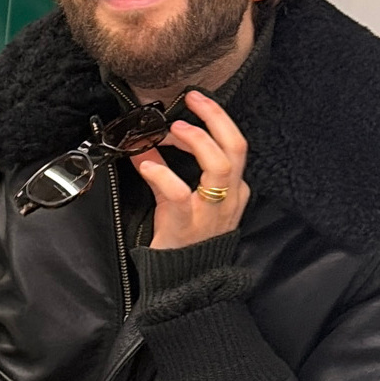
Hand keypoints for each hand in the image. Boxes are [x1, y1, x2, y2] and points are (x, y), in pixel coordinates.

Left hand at [131, 89, 249, 248]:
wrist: (184, 281)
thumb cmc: (186, 240)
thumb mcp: (180, 201)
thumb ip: (166, 172)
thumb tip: (143, 146)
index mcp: (232, 190)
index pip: (234, 145)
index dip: (214, 121)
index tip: (192, 105)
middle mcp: (228, 198)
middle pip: (236, 147)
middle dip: (215, 117)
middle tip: (193, 99)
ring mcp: (211, 212)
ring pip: (219, 166)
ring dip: (196, 141)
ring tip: (172, 130)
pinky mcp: (187, 225)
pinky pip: (179, 193)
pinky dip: (161, 174)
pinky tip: (146, 166)